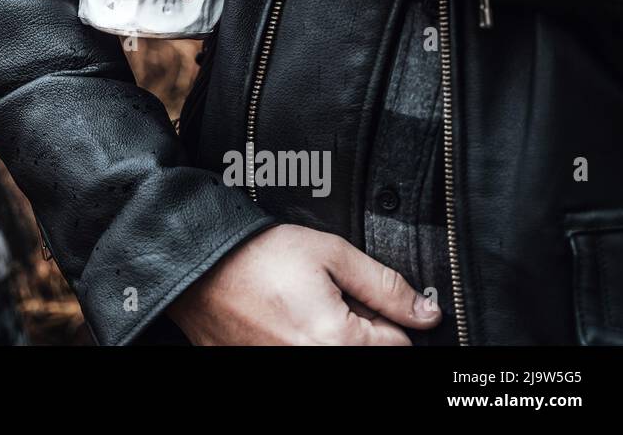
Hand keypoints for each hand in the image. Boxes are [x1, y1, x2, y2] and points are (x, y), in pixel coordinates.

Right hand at [167, 224, 441, 344]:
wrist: (195, 265)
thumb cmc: (256, 255)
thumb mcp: (330, 253)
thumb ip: (385, 286)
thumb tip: (427, 313)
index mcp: (339, 341)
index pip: (398, 342)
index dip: (384, 311)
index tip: (358, 293)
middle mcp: (315, 365)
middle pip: (368, 352)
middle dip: (358, 327)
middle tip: (326, 296)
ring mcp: (288, 370)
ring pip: (335, 354)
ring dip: (329, 335)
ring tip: (301, 306)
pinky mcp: (263, 367)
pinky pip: (300, 355)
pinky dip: (298, 340)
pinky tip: (283, 319)